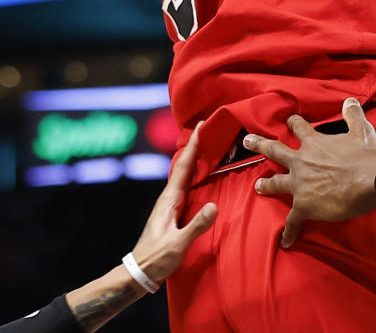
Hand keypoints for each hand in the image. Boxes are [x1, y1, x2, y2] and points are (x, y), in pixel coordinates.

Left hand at [129, 122, 216, 282]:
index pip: (184, 165)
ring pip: (184, 174)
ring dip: (194, 158)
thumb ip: (196, 226)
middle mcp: (169, 196)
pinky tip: (200, 175)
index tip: (201, 124)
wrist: (139, 272)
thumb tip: (214, 205)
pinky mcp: (172, 211)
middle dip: (195, 145)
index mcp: (170, 199)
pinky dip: (193, 173)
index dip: (193, 144)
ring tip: (207, 145)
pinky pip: (185, 185)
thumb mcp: (178, 244)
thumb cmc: (156, 258)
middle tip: (208, 128)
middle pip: (184, 165)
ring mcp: (169, 204)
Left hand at [244, 101, 375, 246]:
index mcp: (314, 144)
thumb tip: (350, 101)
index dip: (293, 123)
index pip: (300, 128)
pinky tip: (285, 241)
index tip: (288, 121)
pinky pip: (293, 221)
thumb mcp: (360, 130)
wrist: (368, 180)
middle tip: (247, 141)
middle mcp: (301, 162)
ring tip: (258, 186)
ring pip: (277, 183)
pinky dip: (289, 232)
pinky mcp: (304, 206)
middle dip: (260, 145)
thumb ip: (352, 115)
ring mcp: (300, 185)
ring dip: (267, 184)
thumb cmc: (364, 154)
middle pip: (276, 151)